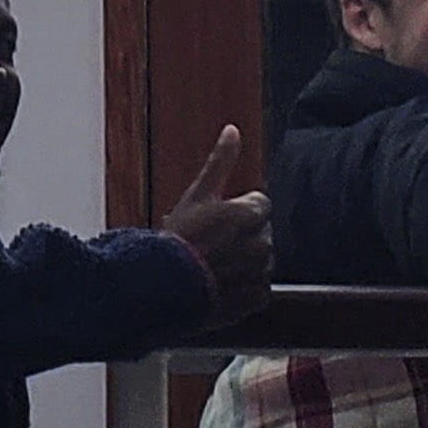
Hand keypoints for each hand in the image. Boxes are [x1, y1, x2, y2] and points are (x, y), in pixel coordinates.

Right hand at [156, 125, 273, 324]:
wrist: (165, 289)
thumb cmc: (178, 239)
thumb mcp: (197, 194)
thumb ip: (220, 161)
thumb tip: (233, 129)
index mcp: (250, 214)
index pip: (260, 205)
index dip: (236, 211)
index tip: (215, 221)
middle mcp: (262, 243)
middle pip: (260, 233)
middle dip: (241, 237)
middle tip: (210, 245)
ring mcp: (261, 273)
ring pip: (259, 261)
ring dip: (243, 262)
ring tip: (212, 266)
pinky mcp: (257, 298)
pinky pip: (257, 288)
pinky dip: (243, 287)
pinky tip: (220, 285)